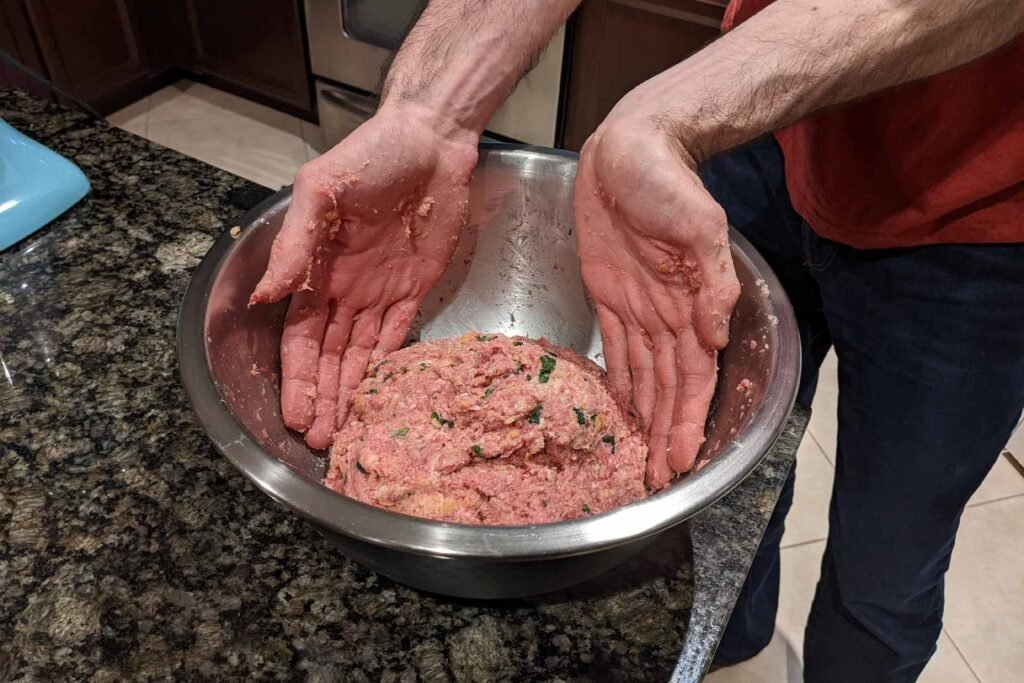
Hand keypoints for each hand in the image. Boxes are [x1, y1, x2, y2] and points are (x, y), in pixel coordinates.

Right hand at [251, 105, 478, 448]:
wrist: (430, 141)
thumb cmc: (369, 157)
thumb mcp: (319, 192)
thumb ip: (294, 245)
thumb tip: (264, 299)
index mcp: (315, 270)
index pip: (301, 337)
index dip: (298, 377)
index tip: (295, 415)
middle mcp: (344, 289)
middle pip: (329, 356)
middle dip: (322, 397)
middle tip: (319, 441)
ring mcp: (381, 291)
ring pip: (361, 354)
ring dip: (350, 392)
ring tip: (343, 431)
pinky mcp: (416, 288)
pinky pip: (399, 336)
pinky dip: (388, 367)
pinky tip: (380, 398)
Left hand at [574, 115, 739, 487]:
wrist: (631, 147)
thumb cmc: (666, 179)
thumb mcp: (698, 222)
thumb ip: (710, 278)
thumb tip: (715, 332)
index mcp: (689, 305)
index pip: (691, 377)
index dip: (685, 420)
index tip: (679, 462)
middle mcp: (665, 315)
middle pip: (667, 387)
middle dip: (665, 433)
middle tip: (655, 477)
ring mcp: (636, 307)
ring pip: (643, 376)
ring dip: (645, 418)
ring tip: (642, 458)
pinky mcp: (607, 294)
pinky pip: (614, 349)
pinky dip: (619, 382)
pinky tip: (620, 410)